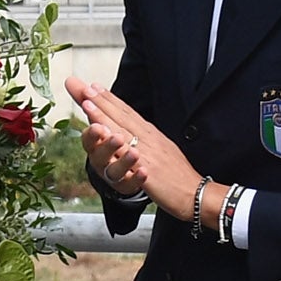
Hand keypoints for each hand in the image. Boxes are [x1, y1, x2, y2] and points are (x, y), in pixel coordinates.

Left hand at [65, 77, 203, 224]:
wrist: (195, 193)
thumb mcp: (162, 152)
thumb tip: (135, 133)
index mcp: (152, 135)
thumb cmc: (179, 176)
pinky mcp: (148, 169)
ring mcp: (149, 152)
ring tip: (87, 102)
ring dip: (104, 114)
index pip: (128, 113)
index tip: (94, 87)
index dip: (111, 99)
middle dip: (103, 100)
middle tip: (85, 87)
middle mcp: (150, 138)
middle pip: (123, 115)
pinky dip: (114, 142)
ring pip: (122, 129)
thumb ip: (146, 142)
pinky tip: (102, 134)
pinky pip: (128, 154)